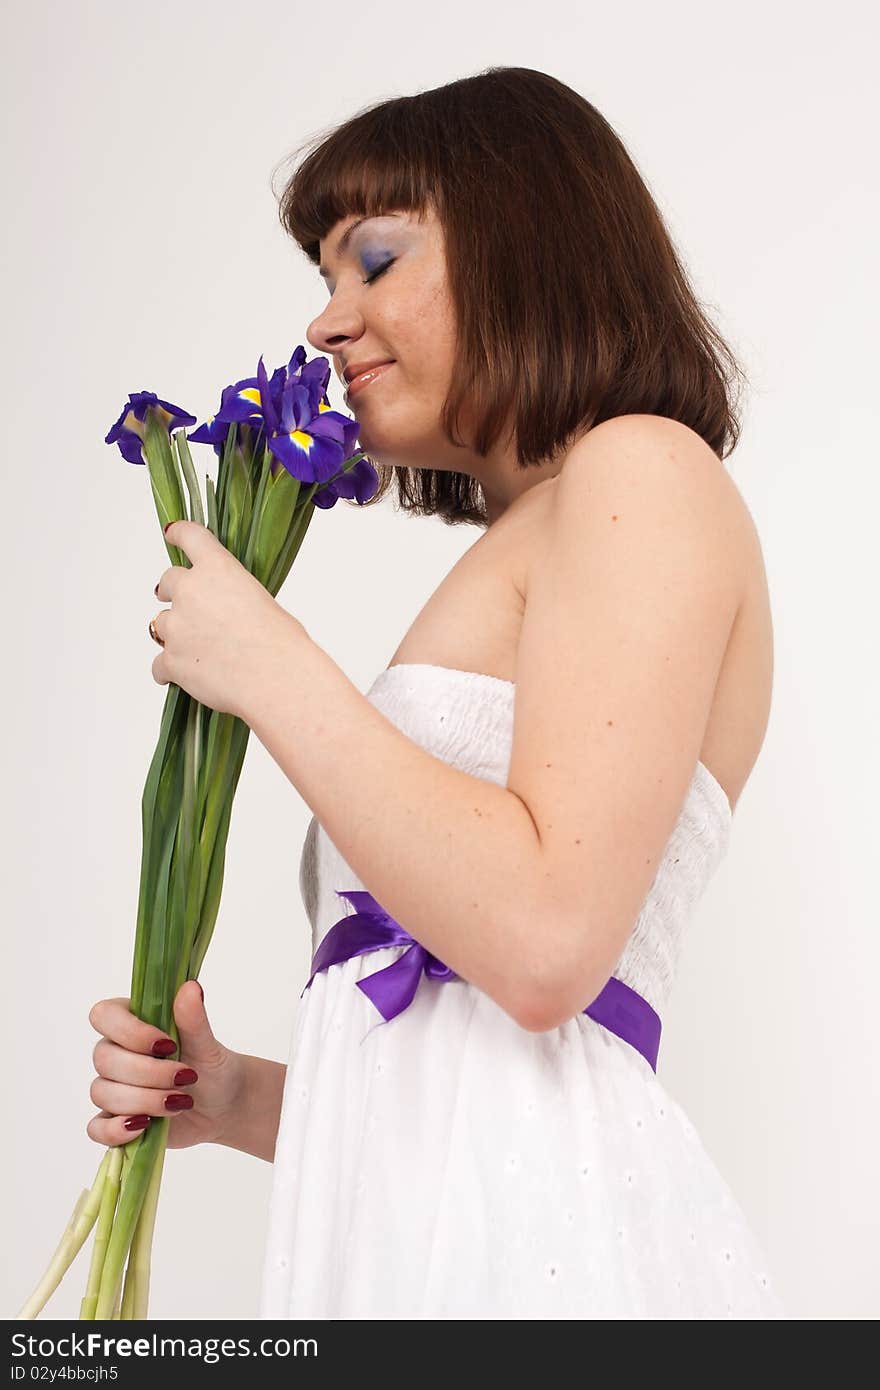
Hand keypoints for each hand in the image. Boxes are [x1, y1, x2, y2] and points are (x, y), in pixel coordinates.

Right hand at [86, 981, 243, 1149]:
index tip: (167, 1044)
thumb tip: (190, 987)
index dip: (129, 1031)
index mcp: (132, 1023)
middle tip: (186, 1078)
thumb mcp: (208, 1045)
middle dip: (148, 1072)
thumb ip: (194, 1019)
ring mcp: (113, 1088)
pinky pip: (96, 1128)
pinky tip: (145, 1125)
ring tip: (181, 1102)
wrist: (223, 1106)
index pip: (103, 1015)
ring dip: (144, 1100)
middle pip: (103, 1058)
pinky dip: (116, 1130)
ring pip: (103, 1092)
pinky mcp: (115, 1120)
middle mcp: (116, 1053)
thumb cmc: (213, 1068)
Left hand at [150, 519, 305, 719]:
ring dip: (175, 635)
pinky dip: (170, 669)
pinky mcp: (171, 660)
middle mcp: (190, 591)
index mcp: (218, 569)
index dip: (179, 533)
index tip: (172, 533)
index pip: (190, 537)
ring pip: (160, 625)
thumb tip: (223, 613)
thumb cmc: (281, 643)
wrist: (276, 678)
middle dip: (172, 592)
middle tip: (186, 607)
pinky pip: (159, 664)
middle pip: (167, 583)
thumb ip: (233, 597)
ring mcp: (176, 627)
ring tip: (199, 652)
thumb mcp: (262, 602)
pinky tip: (184, 676)